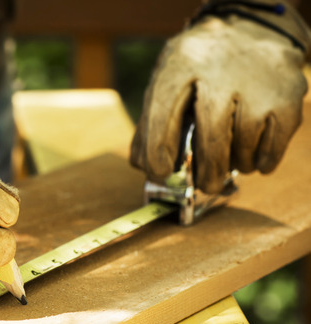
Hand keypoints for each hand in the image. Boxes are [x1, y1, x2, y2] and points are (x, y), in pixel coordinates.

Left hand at [131, 14, 307, 193]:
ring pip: (245, 140)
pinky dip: (262, 159)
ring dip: (236, 162)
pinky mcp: (288, 94)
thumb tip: (143, 166)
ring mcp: (258, 81)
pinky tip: (254, 158)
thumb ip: (151, 123)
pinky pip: (274, 142)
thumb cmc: (200, 69)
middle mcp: (221, 69)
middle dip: (207, 168)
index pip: (164, 111)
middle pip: (213, 132)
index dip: (158, 149)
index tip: (159, 172)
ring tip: (231, 159)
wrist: (250, 31)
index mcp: (182, 64)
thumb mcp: (169, 81)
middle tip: (205, 184)